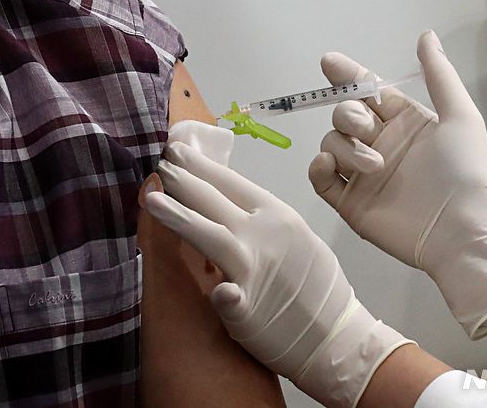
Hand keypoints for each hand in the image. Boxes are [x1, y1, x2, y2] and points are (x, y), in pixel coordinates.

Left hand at [145, 142, 414, 406]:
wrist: (337, 333)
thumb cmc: (317, 287)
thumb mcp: (298, 239)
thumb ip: (265, 221)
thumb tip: (231, 204)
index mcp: (278, 215)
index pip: (232, 182)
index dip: (202, 166)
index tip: (178, 153)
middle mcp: (265, 235)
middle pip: (214, 200)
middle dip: (183, 179)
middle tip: (161, 162)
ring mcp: (256, 270)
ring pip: (209, 234)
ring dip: (178, 215)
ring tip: (150, 197)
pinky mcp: (251, 309)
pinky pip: (234, 299)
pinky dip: (226, 295)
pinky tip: (219, 290)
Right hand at [309, 30, 486, 337]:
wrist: (459, 229)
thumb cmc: (465, 174)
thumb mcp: (459, 116)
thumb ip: (439, 75)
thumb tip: (426, 37)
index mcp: (403, 123)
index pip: (367, 92)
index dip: (347, 75)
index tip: (330, 62)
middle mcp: (380, 145)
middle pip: (344, 115)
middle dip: (348, 114)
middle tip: (367, 127)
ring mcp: (363, 175)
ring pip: (332, 144)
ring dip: (346, 148)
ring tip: (375, 166)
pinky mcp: (350, 202)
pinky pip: (321, 179)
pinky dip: (319, 169)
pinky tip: (330, 166)